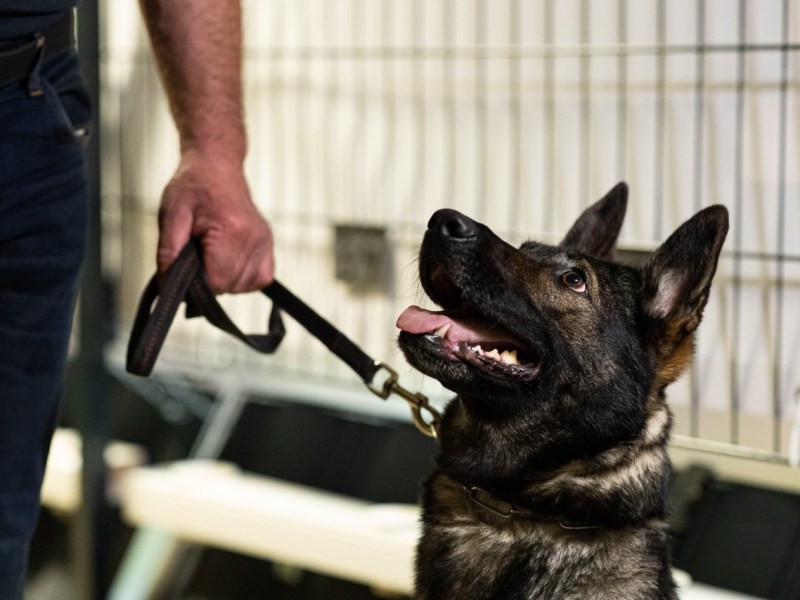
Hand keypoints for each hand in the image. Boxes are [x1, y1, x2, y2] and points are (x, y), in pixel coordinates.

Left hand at [156, 150, 273, 293]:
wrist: (217, 166)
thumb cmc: (192, 188)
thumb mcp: (171, 216)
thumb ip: (169, 254)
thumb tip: (170, 289)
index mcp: (231, 231)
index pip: (216, 283)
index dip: (196, 282)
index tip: (188, 262)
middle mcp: (254, 239)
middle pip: (229, 287)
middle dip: (209, 278)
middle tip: (198, 252)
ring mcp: (265, 242)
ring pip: (243, 286)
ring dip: (224, 278)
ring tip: (212, 252)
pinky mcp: (269, 244)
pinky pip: (260, 279)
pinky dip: (243, 277)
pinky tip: (229, 260)